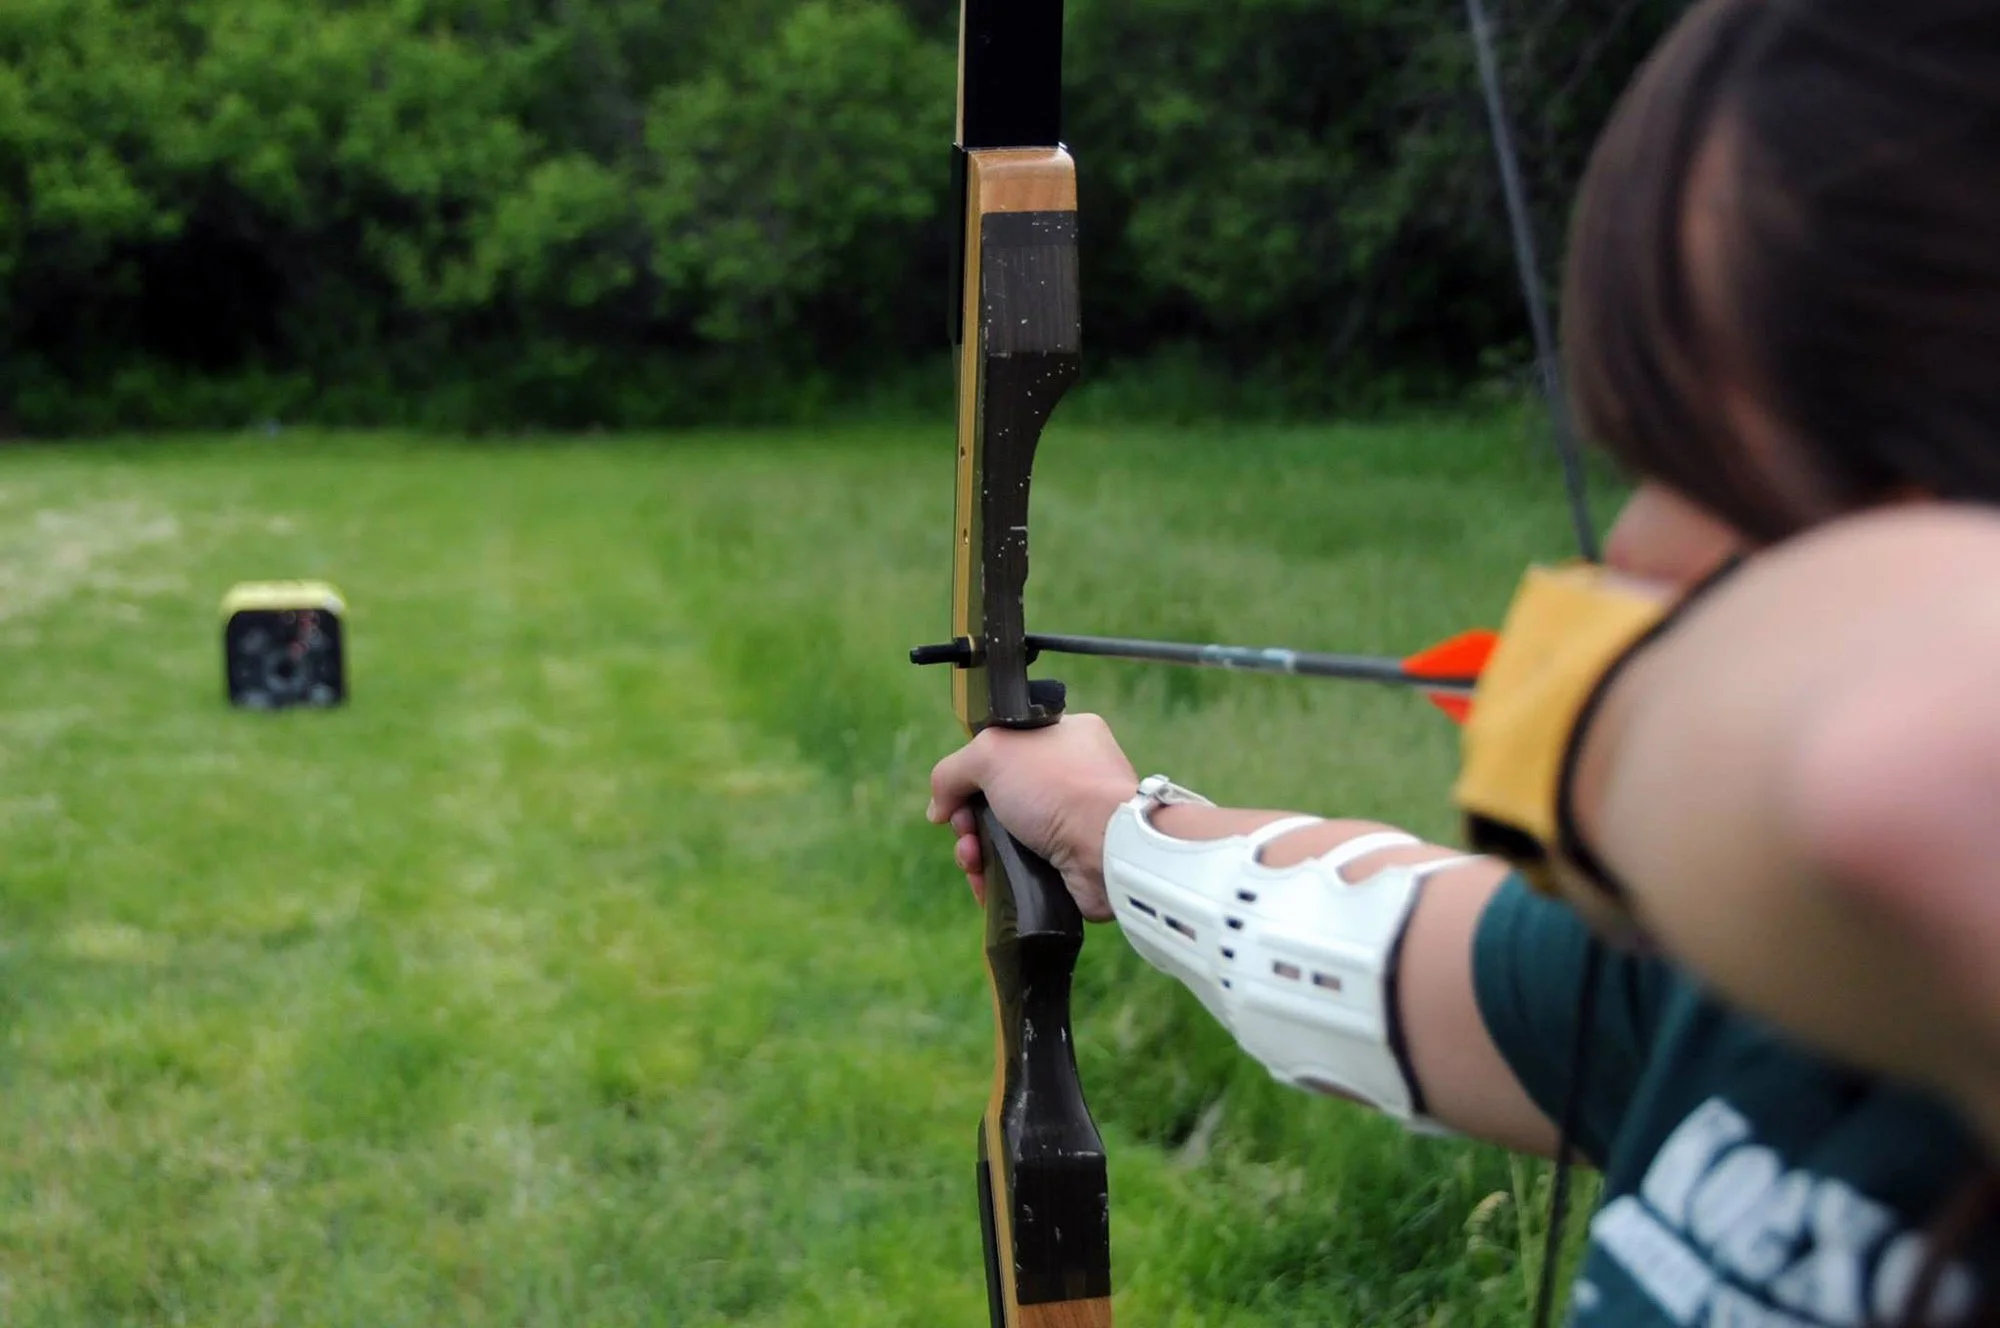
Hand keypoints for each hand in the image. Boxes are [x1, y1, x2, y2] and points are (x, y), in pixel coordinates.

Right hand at [926, 713, 1139, 920]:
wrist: (1105, 850)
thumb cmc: (1058, 788)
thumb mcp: (991, 754)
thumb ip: (952, 771)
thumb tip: (939, 808)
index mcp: (1063, 735)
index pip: (1004, 747)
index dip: (973, 772)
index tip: (958, 794)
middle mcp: (1071, 775)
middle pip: (997, 796)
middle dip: (968, 819)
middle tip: (965, 831)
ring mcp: (1071, 820)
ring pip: (1004, 835)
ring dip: (976, 850)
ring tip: (971, 861)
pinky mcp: (1068, 861)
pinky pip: (1019, 866)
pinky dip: (995, 875)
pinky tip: (983, 882)